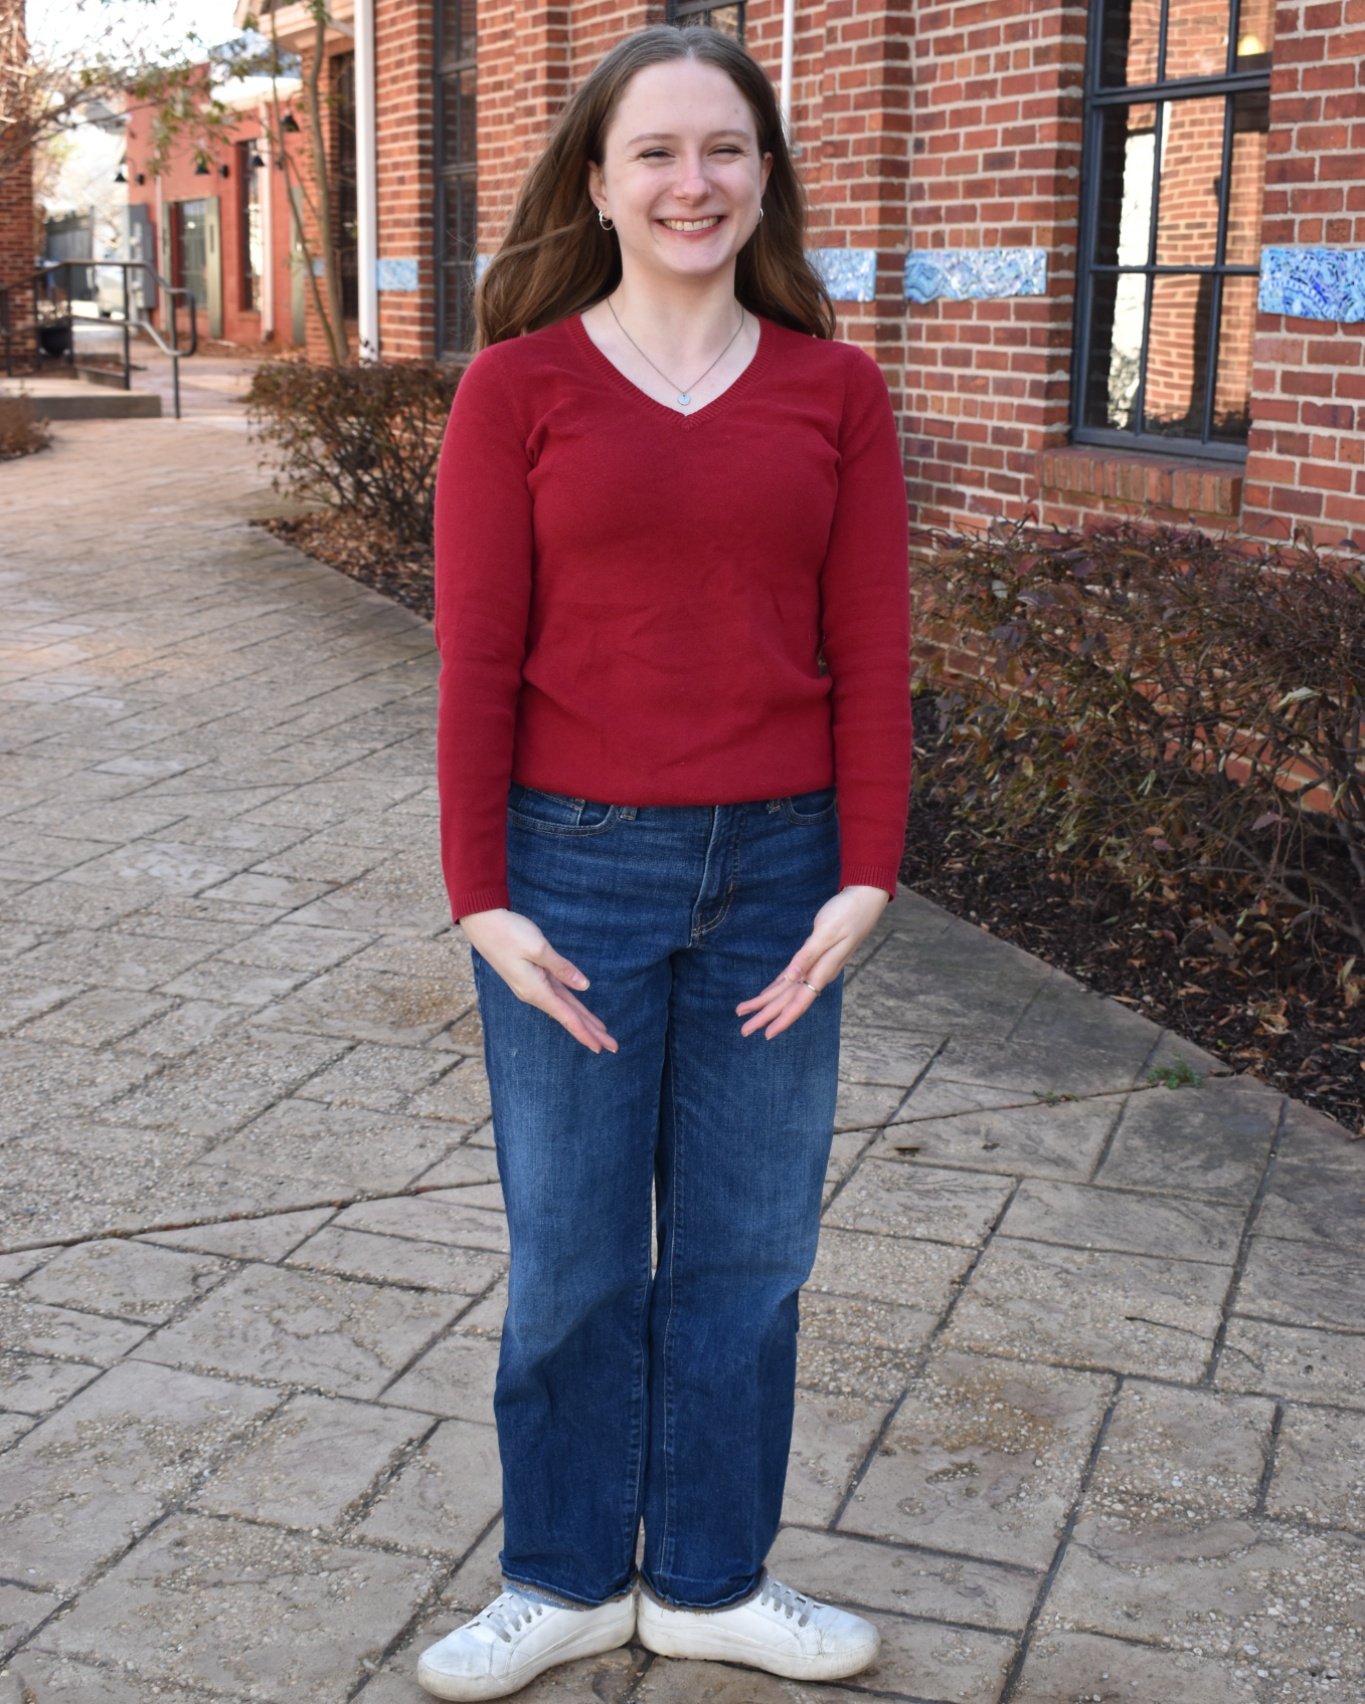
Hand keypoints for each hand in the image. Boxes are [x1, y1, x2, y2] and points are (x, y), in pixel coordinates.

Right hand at [459, 907, 618, 1054]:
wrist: (483, 924)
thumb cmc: (509, 933)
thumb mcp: (539, 948)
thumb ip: (563, 968)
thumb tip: (584, 986)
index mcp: (536, 990)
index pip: (567, 1016)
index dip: (586, 1032)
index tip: (601, 1047)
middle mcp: (534, 993)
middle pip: (568, 1016)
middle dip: (591, 1031)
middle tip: (613, 1046)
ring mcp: (532, 986)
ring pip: (564, 1006)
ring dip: (583, 1020)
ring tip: (601, 1032)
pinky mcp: (531, 977)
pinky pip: (557, 995)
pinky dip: (571, 1005)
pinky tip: (579, 1011)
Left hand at [735, 885, 889, 1040]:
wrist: (865, 900)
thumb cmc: (847, 913)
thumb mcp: (826, 932)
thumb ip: (807, 956)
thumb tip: (791, 979)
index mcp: (822, 970)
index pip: (799, 1001)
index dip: (782, 1018)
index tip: (766, 1033)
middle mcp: (819, 973)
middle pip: (788, 1000)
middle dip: (766, 1015)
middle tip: (744, 1030)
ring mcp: (818, 966)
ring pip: (788, 990)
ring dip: (768, 1002)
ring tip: (747, 1012)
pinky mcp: (815, 956)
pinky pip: (793, 978)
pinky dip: (778, 987)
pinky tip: (767, 994)